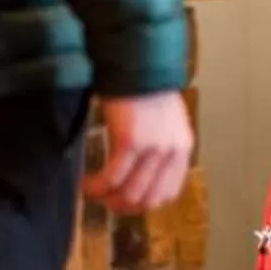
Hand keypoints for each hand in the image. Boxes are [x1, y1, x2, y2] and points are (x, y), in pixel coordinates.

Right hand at [90, 92, 194, 213]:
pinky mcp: (131, 142)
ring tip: (93, 193)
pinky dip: (98, 187)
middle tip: (105, 202)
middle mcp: (172, 151)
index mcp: (182, 148)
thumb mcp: (164, 122)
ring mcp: (153, 148)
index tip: (126, 202)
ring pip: (129, 193)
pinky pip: (112, 177)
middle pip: (148, 199)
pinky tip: (87, 184)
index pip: (169, 193)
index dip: (145, 204)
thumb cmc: (145, 89)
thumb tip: (141, 173)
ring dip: (107, 199)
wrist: (136, 62)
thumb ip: (160, 147)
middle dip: (124, 206)